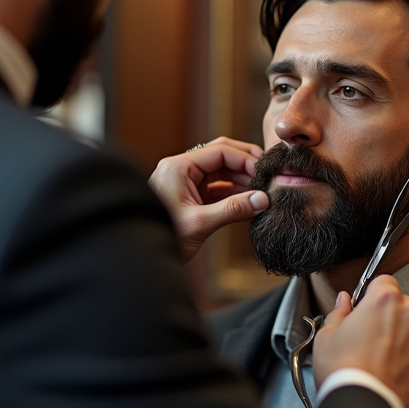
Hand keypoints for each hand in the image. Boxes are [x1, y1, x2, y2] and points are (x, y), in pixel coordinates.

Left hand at [148, 137, 269, 261]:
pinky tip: (249, 202)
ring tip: (261, 192)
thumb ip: (232, 209)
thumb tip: (262, 200)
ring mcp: (186, 184)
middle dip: (245, 165)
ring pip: (220, 174)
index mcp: (178, 167)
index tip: (263, 173)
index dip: (244, 160)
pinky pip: (216, 189)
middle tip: (266, 175)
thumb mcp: (200, 223)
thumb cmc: (162, 236)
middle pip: (221, 157)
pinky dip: (233, 194)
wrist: (141, 256)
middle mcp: (181, 170)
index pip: (219, 151)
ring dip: (241, 181)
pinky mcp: (190, 198)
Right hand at [312, 276, 408, 407]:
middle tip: (370, 337)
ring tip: (382, 358)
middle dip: (390, 317)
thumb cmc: (344, 371)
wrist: (363, 404)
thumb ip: (339, 312)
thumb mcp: (327, 335)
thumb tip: (343, 302)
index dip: (373, 294)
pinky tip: (394, 371)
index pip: (384, 281)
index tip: (367, 306)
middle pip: (403, 305)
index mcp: (385, 300)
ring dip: (404, 339)